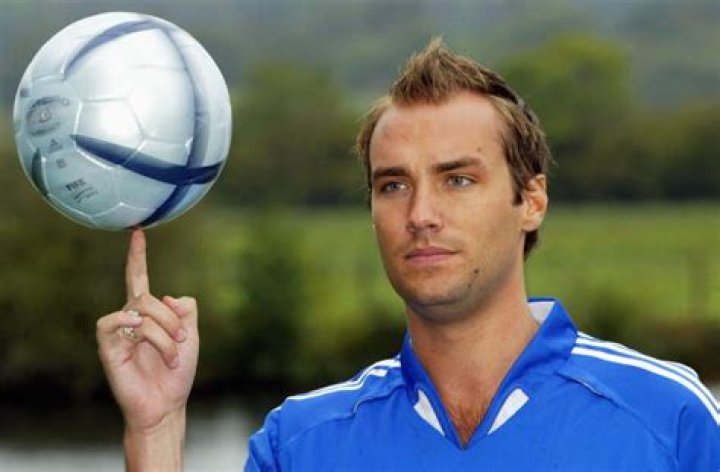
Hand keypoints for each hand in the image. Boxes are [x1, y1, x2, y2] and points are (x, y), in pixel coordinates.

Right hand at [96, 229, 198, 432]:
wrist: (167, 405)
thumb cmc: (178, 373)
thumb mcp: (192, 335)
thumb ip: (186, 309)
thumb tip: (167, 297)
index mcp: (149, 313)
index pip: (138, 277)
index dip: (137, 256)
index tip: (137, 231)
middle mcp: (131, 318)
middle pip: (149, 297)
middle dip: (172, 320)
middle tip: (183, 343)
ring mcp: (118, 332)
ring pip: (140, 311)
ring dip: (163, 334)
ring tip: (172, 356)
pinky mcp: (108, 348)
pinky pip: (112, 322)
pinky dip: (130, 323)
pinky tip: (138, 331)